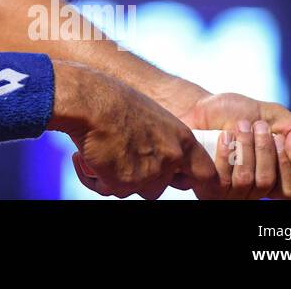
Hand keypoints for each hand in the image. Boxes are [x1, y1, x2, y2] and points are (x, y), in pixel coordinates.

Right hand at [61, 67, 220, 199]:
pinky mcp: (124, 184)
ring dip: (118, 177)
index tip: (186, 181)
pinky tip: (84, 158)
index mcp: (181, 139)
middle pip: (161, 184)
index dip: (195, 180)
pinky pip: (108, 189)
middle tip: (120, 154)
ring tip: (99, 152)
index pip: (206, 173)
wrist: (90, 103)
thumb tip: (153, 150)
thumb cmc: (114, 100)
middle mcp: (170, 159)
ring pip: (136, 189)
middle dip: (141, 176)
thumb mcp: (150, 115)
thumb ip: (161, 138)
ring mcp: (149, 174)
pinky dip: (96, 178)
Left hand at [172, 91, 290, 199]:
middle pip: (267, 182)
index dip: (286, 165)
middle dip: (263, 149)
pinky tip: (224, 136)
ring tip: (239, 125)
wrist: (200, 106)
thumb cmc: (236, 112)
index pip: (290, 190)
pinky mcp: (208, 186)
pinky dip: (226, 152)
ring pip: (245, 180)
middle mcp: (253, 190)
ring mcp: (230, 192)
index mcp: (274, 178)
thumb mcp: (274, 114)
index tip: (278, 137)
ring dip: (245, 147)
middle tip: (257, 125)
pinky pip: (222, 178)